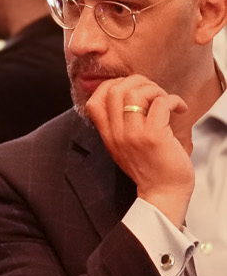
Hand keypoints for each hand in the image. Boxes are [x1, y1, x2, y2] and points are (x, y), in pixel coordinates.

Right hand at [85, 74, 193, 224]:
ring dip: (156, 90)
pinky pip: (160, 103)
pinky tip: (180, 109)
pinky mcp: (153, 136)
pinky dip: (174, 100)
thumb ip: (121, 126)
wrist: (163, 193)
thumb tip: (131, 96)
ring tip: (166, 101)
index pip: (95, 100)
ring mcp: (133, 135)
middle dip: (138, 82)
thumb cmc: (151, 169)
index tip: (133, 90)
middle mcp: (117, 134)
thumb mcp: (125, 148)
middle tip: (154, 92)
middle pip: (114, 89)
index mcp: (108, 136)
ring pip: (135, 92)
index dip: (113, 85)